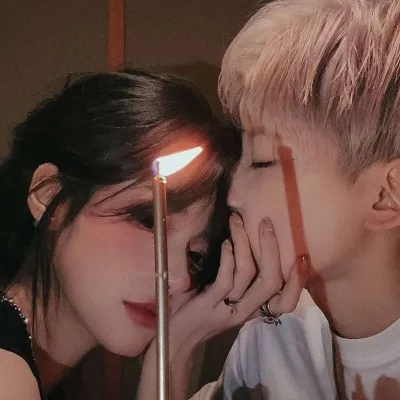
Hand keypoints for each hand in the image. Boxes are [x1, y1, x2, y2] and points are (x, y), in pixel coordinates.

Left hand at [168, 213, 308, 357]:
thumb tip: (244, 245)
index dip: (299, 281)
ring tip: (237, 222)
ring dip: (244, 243)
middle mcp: (246, 310)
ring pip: (248, 273)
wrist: (177, 339)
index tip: (303, 255)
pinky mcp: (210, 305)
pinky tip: (225, 243)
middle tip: (266, 223)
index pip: (287, 301)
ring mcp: (228, 309)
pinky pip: (225, 278)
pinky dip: (228, 257)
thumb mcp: (226, 300)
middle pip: (272, 281)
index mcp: (253, 308)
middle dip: (271, 249)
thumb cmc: (200, 312)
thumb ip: (238, 281)